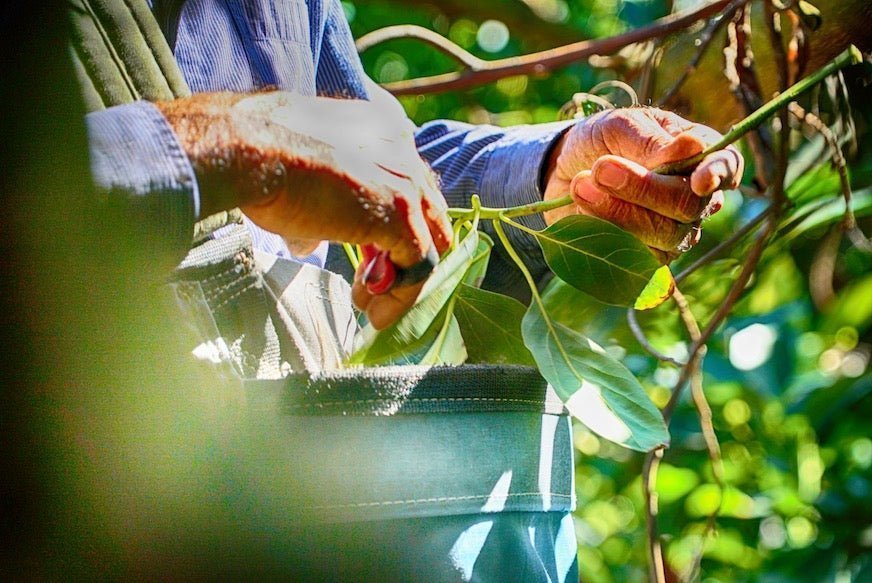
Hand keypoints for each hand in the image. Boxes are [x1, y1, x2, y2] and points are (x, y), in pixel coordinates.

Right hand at [156, 91, 450, 328]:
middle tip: (369, 286)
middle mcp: (402, 150)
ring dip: (400, 282)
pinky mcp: (402, 217)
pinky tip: (374, 313)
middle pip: (426, 214)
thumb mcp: (297, 180)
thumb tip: (308, 242)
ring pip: (426, 243)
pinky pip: (419, 266)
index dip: (389, 227)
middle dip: (401, 254)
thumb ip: (317, 209)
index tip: (366, 259)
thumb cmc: (258, 159)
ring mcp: (406, 183)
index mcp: (380, 130)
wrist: (248, 152)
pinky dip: (402, 295)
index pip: (406, 186)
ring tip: (370, 308)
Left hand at [543, 108, 742, 259]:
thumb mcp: (619, 126)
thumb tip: (692, 148)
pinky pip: (640, 257)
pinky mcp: (648, 257)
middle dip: (644, 189)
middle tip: (601, 168)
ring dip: (617, 210)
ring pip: (665, 235)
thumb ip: (650, 140)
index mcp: (698, 154)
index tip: (700, 180)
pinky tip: (583, 210)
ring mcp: (674, 231)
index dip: (718, 174)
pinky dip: (606, 232)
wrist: (564, 171)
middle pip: (690, 206)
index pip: (727, 166)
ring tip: (581, 184)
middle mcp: (695, 196)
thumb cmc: (601, 141)